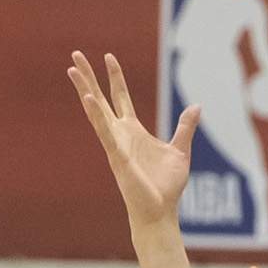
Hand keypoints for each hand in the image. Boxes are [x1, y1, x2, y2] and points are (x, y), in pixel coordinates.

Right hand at [68, 50, 194, 228]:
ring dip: (84, 89)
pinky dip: (96, 115)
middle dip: (88, 77)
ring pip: (96, 111)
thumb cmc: (166, 187)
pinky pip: (104, 131)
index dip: (115, 77)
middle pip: (100, 99)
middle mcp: (120, 134)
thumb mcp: (180, 150)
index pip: (120, 97)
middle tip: (75, 55)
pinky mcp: (117, 155)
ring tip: (72, 69)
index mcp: (134, 131)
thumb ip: (185, 128)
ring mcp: (116, 143)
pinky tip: (87, 98)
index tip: (109, 57)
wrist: (160, 211)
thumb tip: (196, 106)